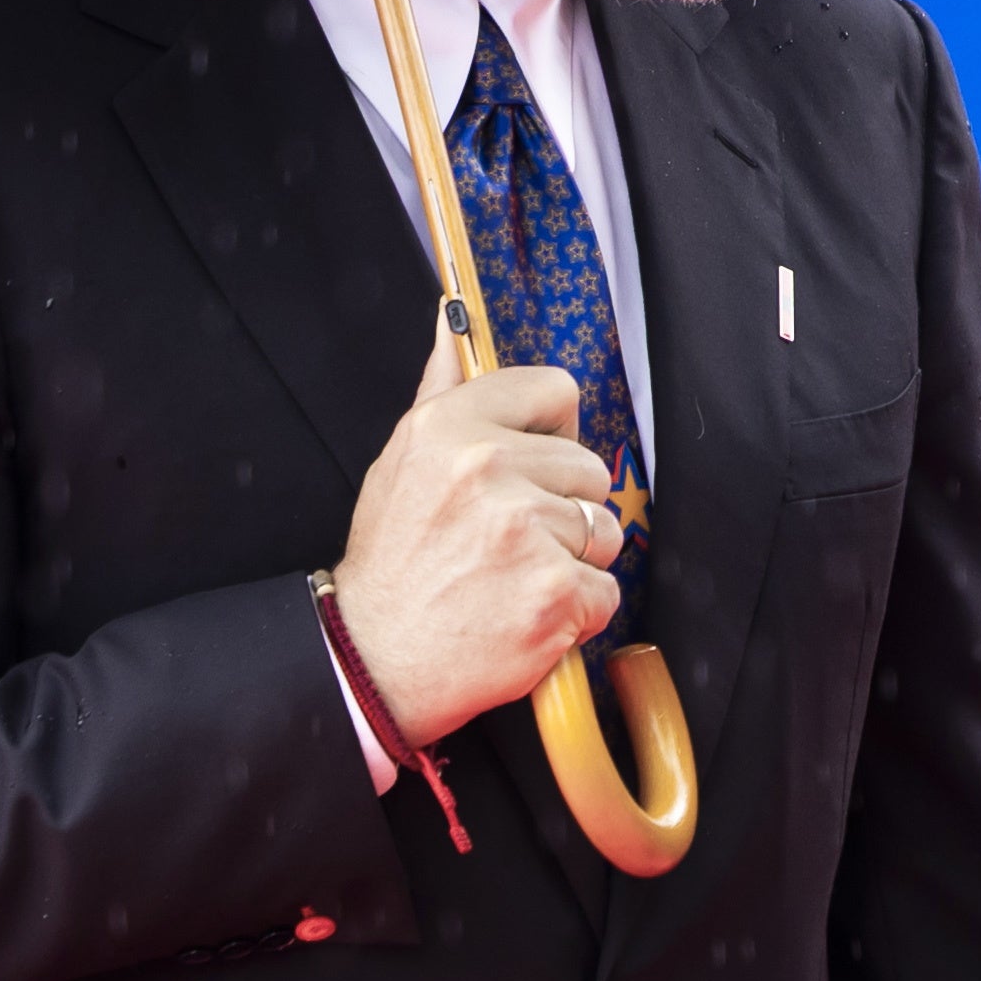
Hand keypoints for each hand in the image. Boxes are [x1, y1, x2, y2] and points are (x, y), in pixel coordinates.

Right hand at [328, 310, 624, 737]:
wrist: (374, 659)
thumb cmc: (393, 563)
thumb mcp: (401, 461)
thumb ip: (440, 389)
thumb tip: (452, 322)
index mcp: (451, 426)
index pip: (556, 389)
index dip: (553, 431)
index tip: (533, 463)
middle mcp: (488, 468)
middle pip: (590, 466)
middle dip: (562, 506)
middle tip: (507, 541)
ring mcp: (526, 531)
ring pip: (603, 529)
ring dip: (571, 560)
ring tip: (512, 577)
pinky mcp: (556, 592)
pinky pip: (606, 589)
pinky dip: (576, 612)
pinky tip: (524, 613)